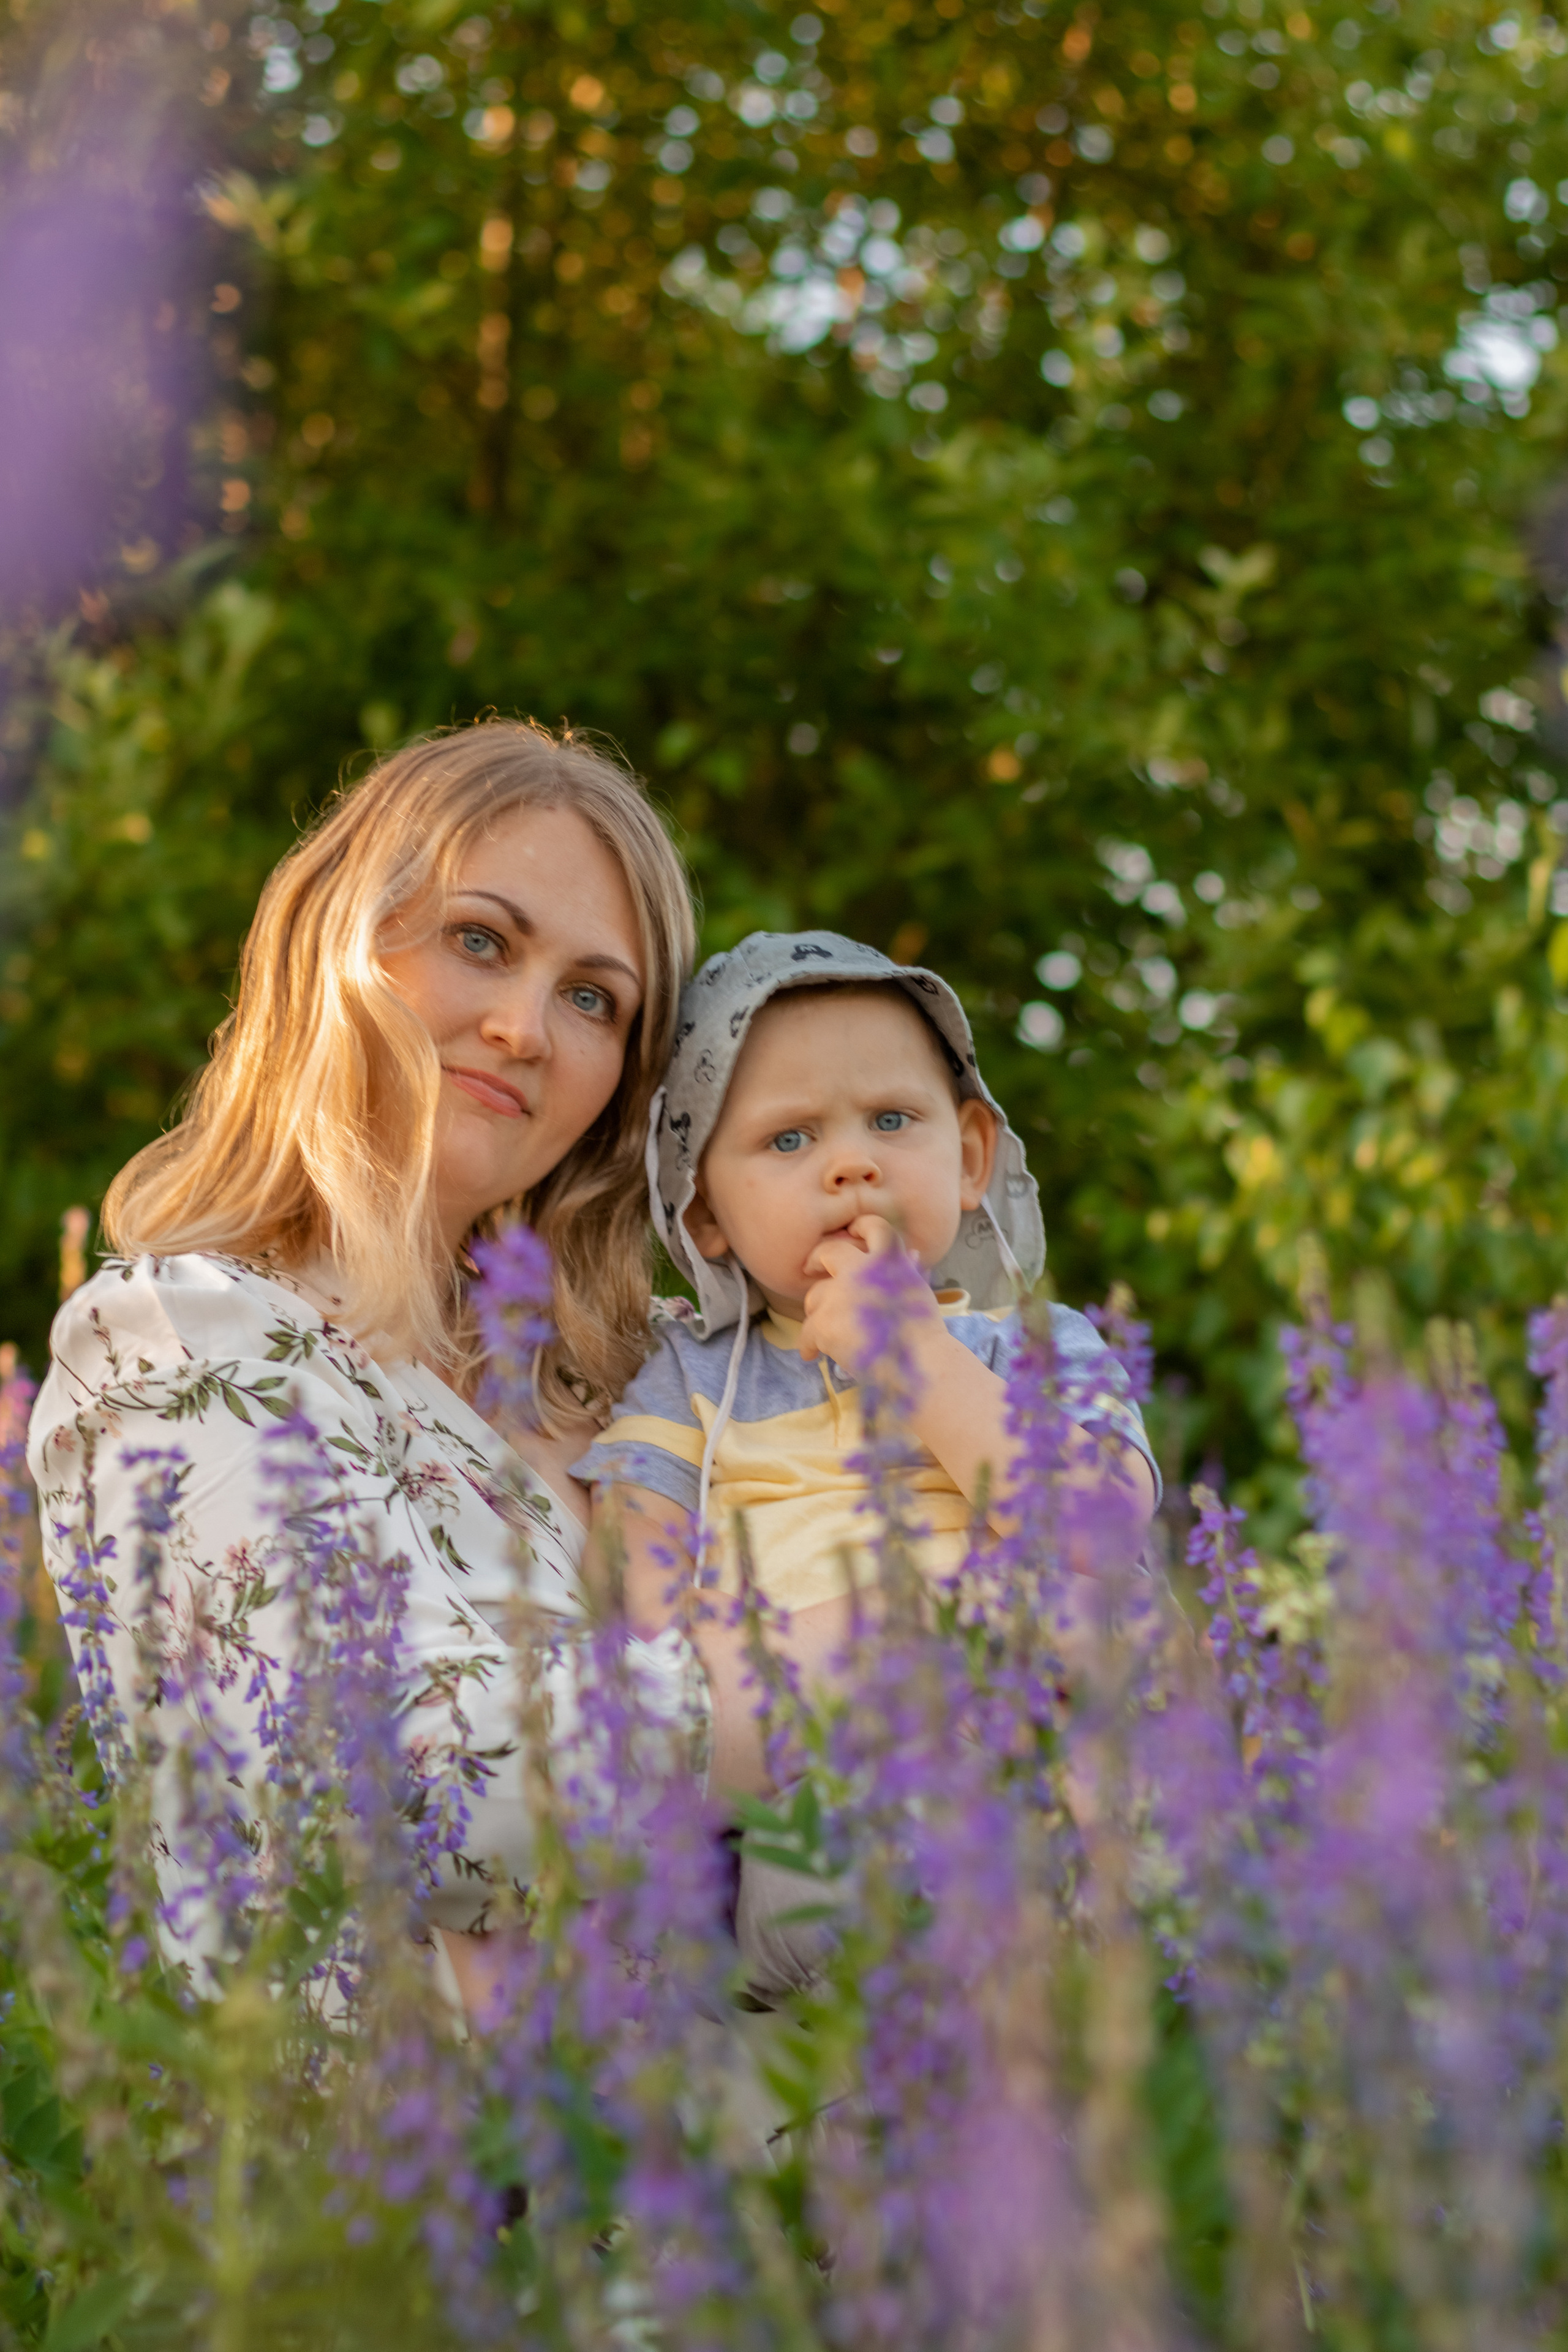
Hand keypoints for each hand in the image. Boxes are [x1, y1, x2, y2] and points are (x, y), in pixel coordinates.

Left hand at [797, 1214, 943, 1375]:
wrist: (918, 1362)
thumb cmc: (925, 1333)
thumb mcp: (918, 1292)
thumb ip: (907, 1271)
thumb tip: (911, 1253)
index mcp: (889, 1260)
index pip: (872, 1226)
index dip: (860, 1226)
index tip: (851, 1232)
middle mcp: (861, 1270)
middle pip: (828, 1252)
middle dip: (816, 1259)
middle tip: (811, 1269)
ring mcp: (840, 1294)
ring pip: (814, 1297)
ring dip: (818, 1313)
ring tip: (825, 1333)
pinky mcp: (825, 1322)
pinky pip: (807, 1331)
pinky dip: (808, 1344)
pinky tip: (812, 1355)